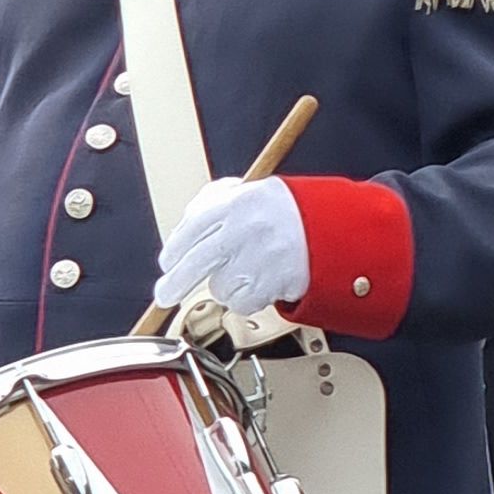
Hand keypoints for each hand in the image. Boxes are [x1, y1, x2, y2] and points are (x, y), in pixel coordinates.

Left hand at [152, 174, 308, 319]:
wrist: (329, 228)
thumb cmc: (284, 211)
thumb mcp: (247, 190)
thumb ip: (211, 203)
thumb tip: (180, 231)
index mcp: (237, 202)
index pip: (191, 228)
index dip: (173, 251)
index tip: (166, 264)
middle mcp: (247, 229)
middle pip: (196, 263)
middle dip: (175, 283)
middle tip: (164, 295)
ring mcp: (261, 258)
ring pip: (219, 287)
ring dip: (224, 285)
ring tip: (246, 268)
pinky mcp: (273, 284)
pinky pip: (242, 303)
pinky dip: (245, 298)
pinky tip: (260, 279)